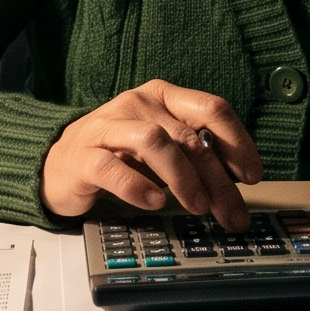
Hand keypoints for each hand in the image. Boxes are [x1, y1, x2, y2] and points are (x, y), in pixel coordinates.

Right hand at [40, 80, 259, 228]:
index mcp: (163, 97)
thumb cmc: (119, 156)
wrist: (57, 163)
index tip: (252, 176)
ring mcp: (108, 127)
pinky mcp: (83, 156)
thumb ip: (194, 156)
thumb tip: (236, 184)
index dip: (237, 142)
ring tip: (196, 206)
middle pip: (189, 136)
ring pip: (154, 141)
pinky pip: (111, 167)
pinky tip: (154, 202)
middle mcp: (138, 104)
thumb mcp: (162, 149)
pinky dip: (137, 186)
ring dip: (183, 177)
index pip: (212, 108)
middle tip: (232, 213)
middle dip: (218, 179)